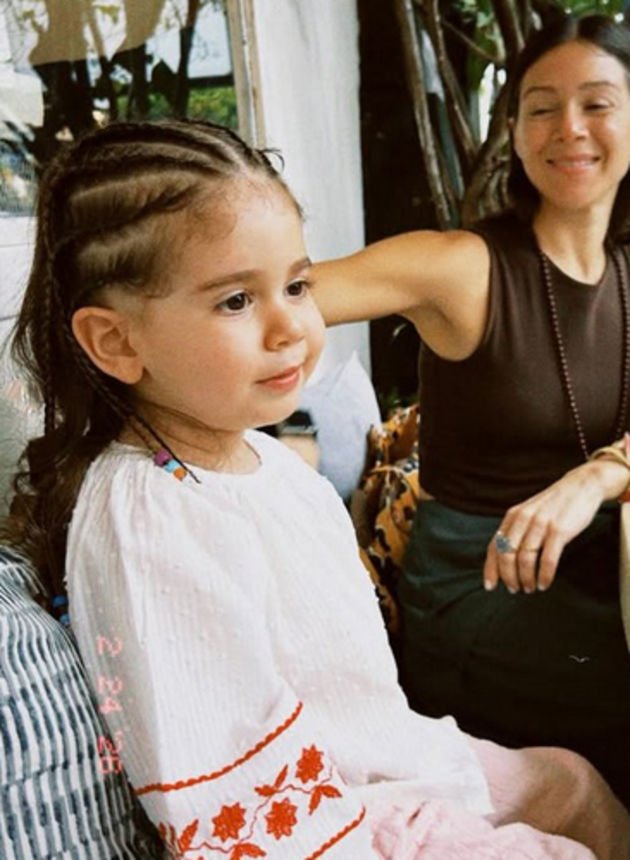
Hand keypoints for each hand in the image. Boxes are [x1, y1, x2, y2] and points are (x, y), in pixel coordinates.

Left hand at [483, 459, 627, 593]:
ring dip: (526, 579)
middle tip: (514, 590)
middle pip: (506, 554)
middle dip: (508, 577)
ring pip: (525, 559)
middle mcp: (523, 519)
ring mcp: (541, 524)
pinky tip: (544, 583)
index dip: (490, 568)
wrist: (581, 486)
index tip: (490, 586)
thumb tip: (505, 560)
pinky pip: (547, 559)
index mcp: (513, 516)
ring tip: (530, 588)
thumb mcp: (529, 513)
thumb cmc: (554, 505)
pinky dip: (544, 575)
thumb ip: (517, 531)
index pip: (494, 546)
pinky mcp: (559, 530)